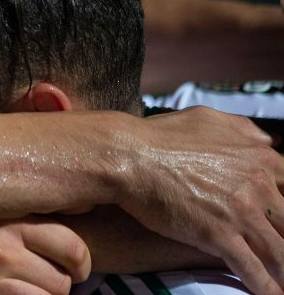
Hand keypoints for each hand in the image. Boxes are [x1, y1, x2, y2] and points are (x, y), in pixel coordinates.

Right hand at [120, 106, 283, 294]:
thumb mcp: (208, 119)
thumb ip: (245, 131)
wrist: (129, 155)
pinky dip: (266, 287)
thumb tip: (269, 141)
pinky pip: (252, 269)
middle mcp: (258, 185)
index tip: (282, 221)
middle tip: (283, 252)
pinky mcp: (219, 236)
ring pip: (281, 252)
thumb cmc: (162, 136)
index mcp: (259, 157)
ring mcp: (241, 212)